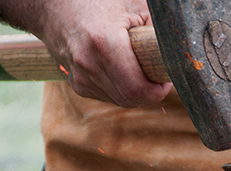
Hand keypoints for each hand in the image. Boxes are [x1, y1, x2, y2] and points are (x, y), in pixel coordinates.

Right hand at [31, 0, 171, 107]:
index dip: (159, 89)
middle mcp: (88, 65)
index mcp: (104, 43)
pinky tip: (119, 67)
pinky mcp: (78, 85)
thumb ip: (157, 29)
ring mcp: (80, 78)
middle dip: (149, 90)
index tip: (164, 75)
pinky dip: (120, 87)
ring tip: (134, 63)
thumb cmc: (97, 0)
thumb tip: (177, 52)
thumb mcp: (134, 5)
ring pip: (122, 101)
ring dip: (135, 89)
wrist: (53, 7)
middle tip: (154, 70)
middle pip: (132, 99)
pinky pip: (110, 96)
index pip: (139, 90)